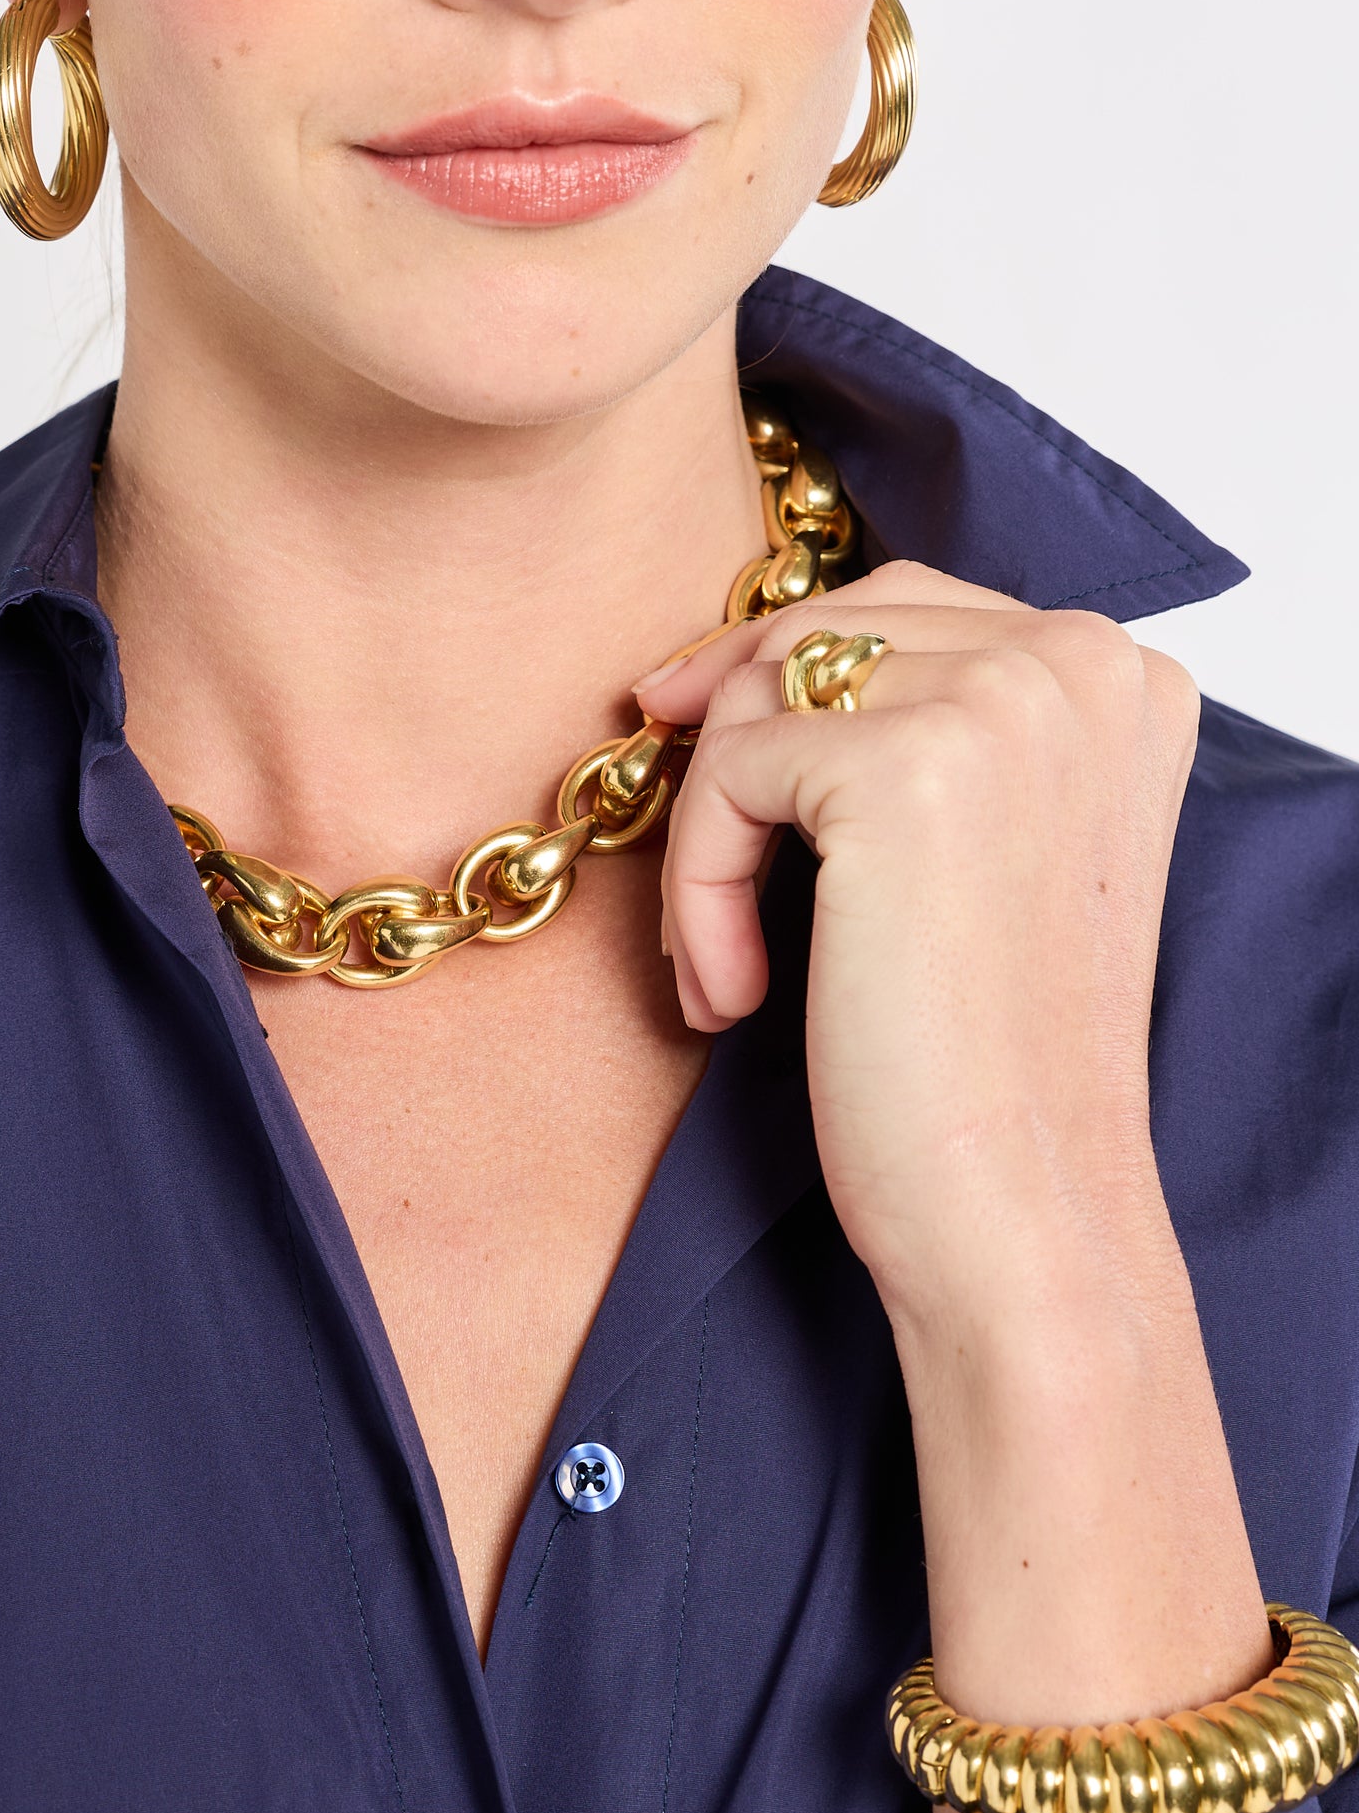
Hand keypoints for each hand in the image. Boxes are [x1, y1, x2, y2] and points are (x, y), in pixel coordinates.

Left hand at [635, 564, 1199, 1318]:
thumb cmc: (990, 1056)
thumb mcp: (986, 849)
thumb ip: (922, 728)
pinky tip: (736, 992)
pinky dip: (696, 890)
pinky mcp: (901, 769)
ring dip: (710, 840)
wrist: (1022, 1208)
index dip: (783, 680)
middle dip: (730, 742)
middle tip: (690, 864)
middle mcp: (1080, 660)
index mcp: (1121, 672)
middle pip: (818, 632)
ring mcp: (1000, 703)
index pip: (901, 604)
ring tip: (730, 966)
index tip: (708, 751)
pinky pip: (725, 777)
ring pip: (757, 699)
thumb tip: (729, 658)